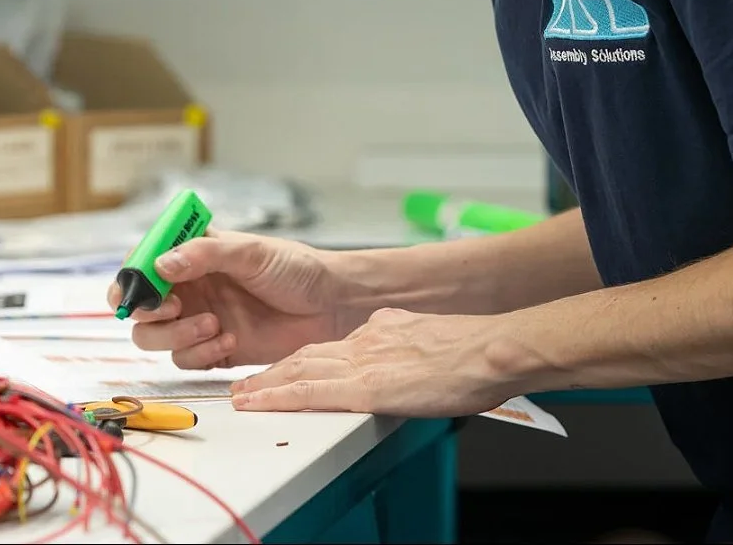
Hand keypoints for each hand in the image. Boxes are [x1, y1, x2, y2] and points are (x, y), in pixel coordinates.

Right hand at [108, 231, 361, 368]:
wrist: (332, 306)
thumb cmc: (297, 268)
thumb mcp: (252, 253)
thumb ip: (205, 256)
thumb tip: (160, 265)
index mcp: (193, 256)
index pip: (142, 265)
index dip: (130, 280)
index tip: (138, 290)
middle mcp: (190, 289)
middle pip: (140, 309)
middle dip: (150, 315)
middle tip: (174, 310)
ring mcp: (200, 320)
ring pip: (157, 339)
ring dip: (177, 336)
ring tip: (214, 325)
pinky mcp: (215, 350)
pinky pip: (186, 361)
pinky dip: (200, 354)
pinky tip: (229, 341)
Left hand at [229, 307, 516, 417]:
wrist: (492, 350)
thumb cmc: (479, 353)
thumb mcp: (435, 340)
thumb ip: (409, 346)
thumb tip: (404, 360)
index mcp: (385, 330)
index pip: (334, 347)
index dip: (305, 360)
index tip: (288, 369)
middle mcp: (367, 340)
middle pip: (308, 356)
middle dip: (274, 371)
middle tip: (247, 383)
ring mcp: (364, 362)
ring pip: (300, 370)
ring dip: (266, 383)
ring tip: (240, 395)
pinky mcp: (366, 386)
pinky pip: (309, 392)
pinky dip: (277, 396)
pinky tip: (257, 403)